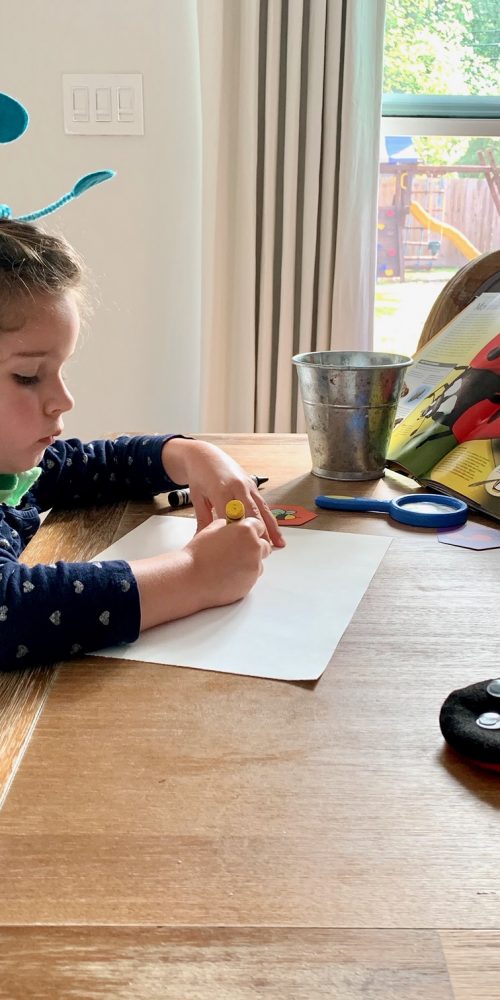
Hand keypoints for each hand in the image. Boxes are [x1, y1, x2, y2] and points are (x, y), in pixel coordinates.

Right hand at [132, 515, 271, 629]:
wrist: (190, 579)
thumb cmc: (197, 554)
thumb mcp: (210, 530)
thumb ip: (225, 526)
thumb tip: (229, 527)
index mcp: (246, 531)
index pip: (259, 526)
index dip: (251, 530)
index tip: (245, 533)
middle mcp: (254, 548)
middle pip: (264, 546)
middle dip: (254, 547)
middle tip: (238, 550)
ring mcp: (254, 568)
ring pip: (259, 564)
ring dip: (250, 563)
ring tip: (229, 565)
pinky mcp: (249, 585)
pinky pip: (251, 578)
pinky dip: (243, 576)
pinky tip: (226, 576)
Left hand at [162, 438, 284, 547]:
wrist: (205, 455)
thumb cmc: (199, 476)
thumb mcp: (197, 498)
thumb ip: (203, 520)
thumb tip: (201, 541)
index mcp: (221, 489)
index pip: (231, 514)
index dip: (237, 532)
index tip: (242, 549)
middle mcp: (238, 486)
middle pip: (251, 512)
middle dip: (259, 532)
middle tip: (264, 551)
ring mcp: (248, 485)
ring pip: (262, 509)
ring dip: (271, 527)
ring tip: (279, 545)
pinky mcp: (253, 485)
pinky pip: (263, 504)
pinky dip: (270, 519)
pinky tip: (276, 532)